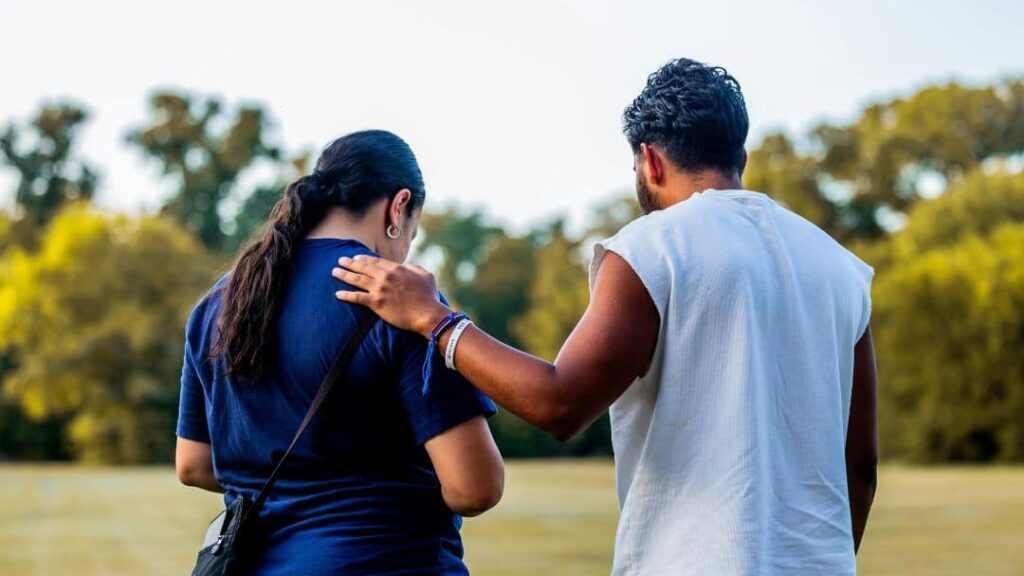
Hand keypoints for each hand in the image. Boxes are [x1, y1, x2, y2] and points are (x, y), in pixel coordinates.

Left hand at [332, 255, 450, 337]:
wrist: (427, 313)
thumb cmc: (428, 296)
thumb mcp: (425, 275)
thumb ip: (415, 268)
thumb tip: (408, 266)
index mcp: (396, 269)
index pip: (375, 261)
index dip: (363, 259)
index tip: (355, 257)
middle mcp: (385, 277)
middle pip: (363, 268)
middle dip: (350, 263)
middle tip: (340, 260)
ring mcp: (380, 289)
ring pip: (357, 280)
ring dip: (344, 275)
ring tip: (335, 272)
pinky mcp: (376, 303)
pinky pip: (357, 298)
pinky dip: (347, 295)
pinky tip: (338, 294)